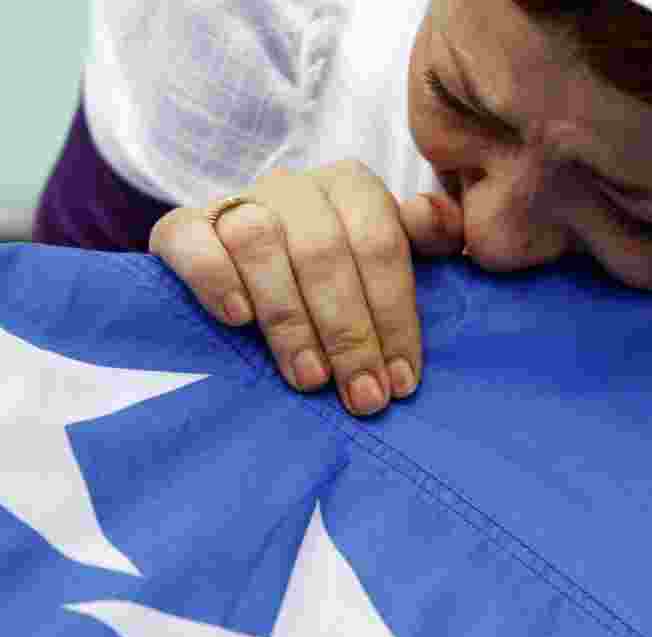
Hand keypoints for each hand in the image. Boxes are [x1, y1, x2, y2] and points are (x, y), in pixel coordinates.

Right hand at [149, 160, 463, 416]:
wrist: (249, 268)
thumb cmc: (341, 278)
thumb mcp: (392, 259)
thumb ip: (427, 239)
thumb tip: (430, 216)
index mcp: (352, 187)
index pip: (381, 244)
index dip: (394, 317)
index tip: (400, 381)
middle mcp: (296, 186)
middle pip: (324, 251)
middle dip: (349, 333)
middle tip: (363, 396)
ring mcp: (237, 202)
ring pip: (259, 242)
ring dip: (289, 318)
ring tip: (310, 378)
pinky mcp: (182, 226)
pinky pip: (191, 239)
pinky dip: (214, 278)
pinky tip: (239, 320)